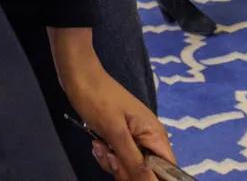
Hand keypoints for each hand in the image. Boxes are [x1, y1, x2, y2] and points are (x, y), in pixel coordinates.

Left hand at [50, 28, 175, 179]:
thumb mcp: (116, 133)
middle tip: (109, 154)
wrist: (78, 75)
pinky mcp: (122, 137)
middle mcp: (150, 138)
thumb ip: (135, 162)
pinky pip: (120, 157)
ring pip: (131, 166)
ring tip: (100, 146)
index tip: (130, 171)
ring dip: (113, 162)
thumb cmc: (97, 98)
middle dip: (126, 169)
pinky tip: (97, 144)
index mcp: (156, 135)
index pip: (167, 169)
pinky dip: (108, 156)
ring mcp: (136, 137)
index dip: (152, 177)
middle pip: (148, 171)